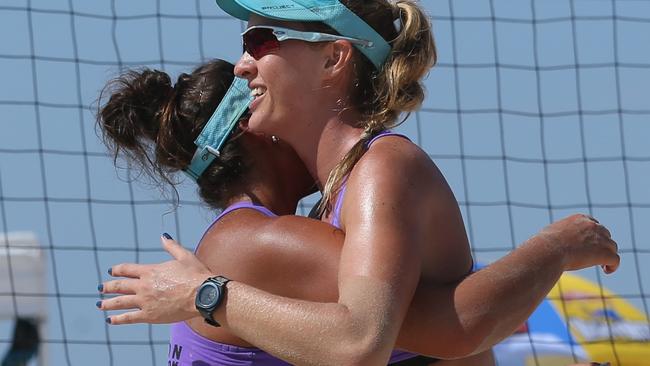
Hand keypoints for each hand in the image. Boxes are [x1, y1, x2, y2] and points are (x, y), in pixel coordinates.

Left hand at [98, 235, 212, 324]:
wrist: (203, 294)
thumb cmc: (196, 275)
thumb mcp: (184, 256)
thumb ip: (171, 246)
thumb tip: (164, 236)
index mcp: (150, 271)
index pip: (127, 269)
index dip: (117, 270)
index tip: (111, 271)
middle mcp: (144, 286)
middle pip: (119, 286)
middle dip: (108, 286)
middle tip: (101, 288)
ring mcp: (145, 301)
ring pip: (120, 302)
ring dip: (108, 303)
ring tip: (99, 304)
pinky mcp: (149, 315)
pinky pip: (129, 318)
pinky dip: (118, 319)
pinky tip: (110, 320)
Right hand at [536, 214, 619, 273]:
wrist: (549, 251)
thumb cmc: (544, 245)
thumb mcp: (551, 232)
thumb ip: (558, 233)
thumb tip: (550, 241)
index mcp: (580, 219)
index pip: (594, 224)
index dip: (594, 235)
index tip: (590, 245)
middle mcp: (593, 226)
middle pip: (606, 235)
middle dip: (602, 245)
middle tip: (595, 256)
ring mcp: (601, 239)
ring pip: (612, 247)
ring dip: (608, 255)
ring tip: (602, 265)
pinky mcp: (605, 253)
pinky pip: (616, 260)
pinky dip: (613, 265)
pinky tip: (607, 271)